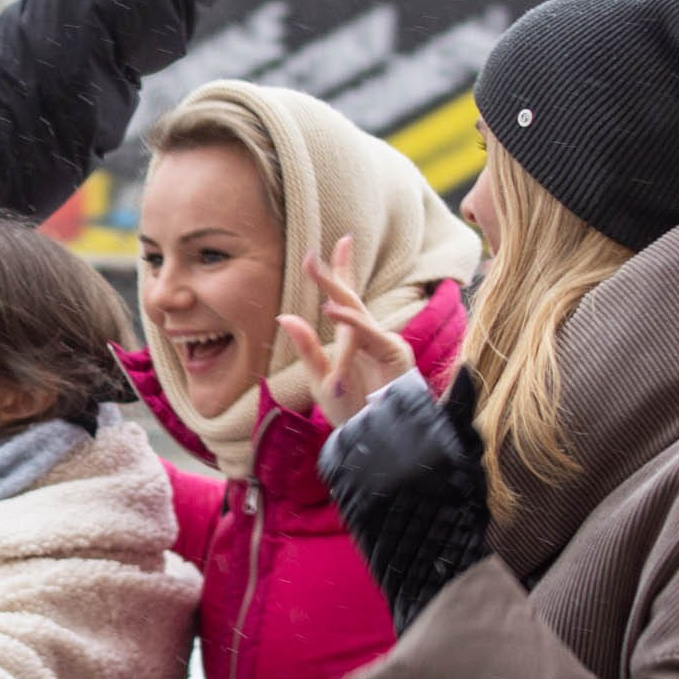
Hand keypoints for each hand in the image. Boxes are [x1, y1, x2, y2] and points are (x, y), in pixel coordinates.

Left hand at [277, 234, 416, 427]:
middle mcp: (369, 335)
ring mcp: (383, 343)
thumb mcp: (320, 377)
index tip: (340, 240)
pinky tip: (332, 311)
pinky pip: (368, 334)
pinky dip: (351, 322)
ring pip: (356, 313)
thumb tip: (284, 316)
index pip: (346, 298)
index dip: (343, 269)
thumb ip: (306, 347)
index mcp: (353, 337)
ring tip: (314, 269)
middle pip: (352, 296)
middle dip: (338, 270)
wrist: (375, 438)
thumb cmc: (351, 410)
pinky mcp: (394, 355)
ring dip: (335, 292)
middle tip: (327, 245)